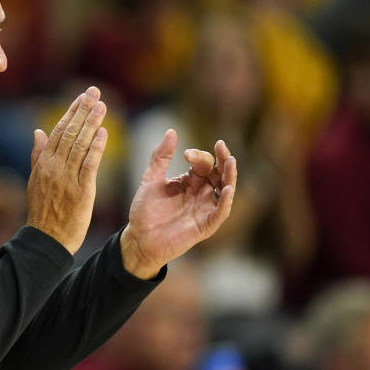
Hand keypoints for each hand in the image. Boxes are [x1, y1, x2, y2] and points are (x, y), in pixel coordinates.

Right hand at [26, 87, 108, 253]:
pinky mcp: (80, 192)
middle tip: (95, 92)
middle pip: (70, 133)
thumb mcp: (35, 181)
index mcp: (43, 163)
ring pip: (80, 145)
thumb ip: (38, 155)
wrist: (46, 240)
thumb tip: (38, 131)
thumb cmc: (43, 211)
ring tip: (102, 106)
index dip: (72, 112)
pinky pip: (89, 166)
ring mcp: (66, 179)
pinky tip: (103, 134)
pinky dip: (96, 148)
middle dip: (83, 111)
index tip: (82, 96)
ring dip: (92, 124)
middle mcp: (54, 168)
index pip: (59, 131)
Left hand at [121, 130, 236, 278]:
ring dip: (229, 176)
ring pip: (225, 190)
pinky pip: (220, 212)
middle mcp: (201, 194)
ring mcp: (204, 209)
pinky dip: (225, 201)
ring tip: (231, 161)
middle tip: (222, 146)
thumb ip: (161, 157)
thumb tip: (172, 131)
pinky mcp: (205, 225)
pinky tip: (226, 189)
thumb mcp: (150, 179)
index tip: (185, 154)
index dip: (198, 156)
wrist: (138, 238)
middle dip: (222, 159)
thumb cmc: (145, 211)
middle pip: (219, 174)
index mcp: (189, 182)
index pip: (203, 164)